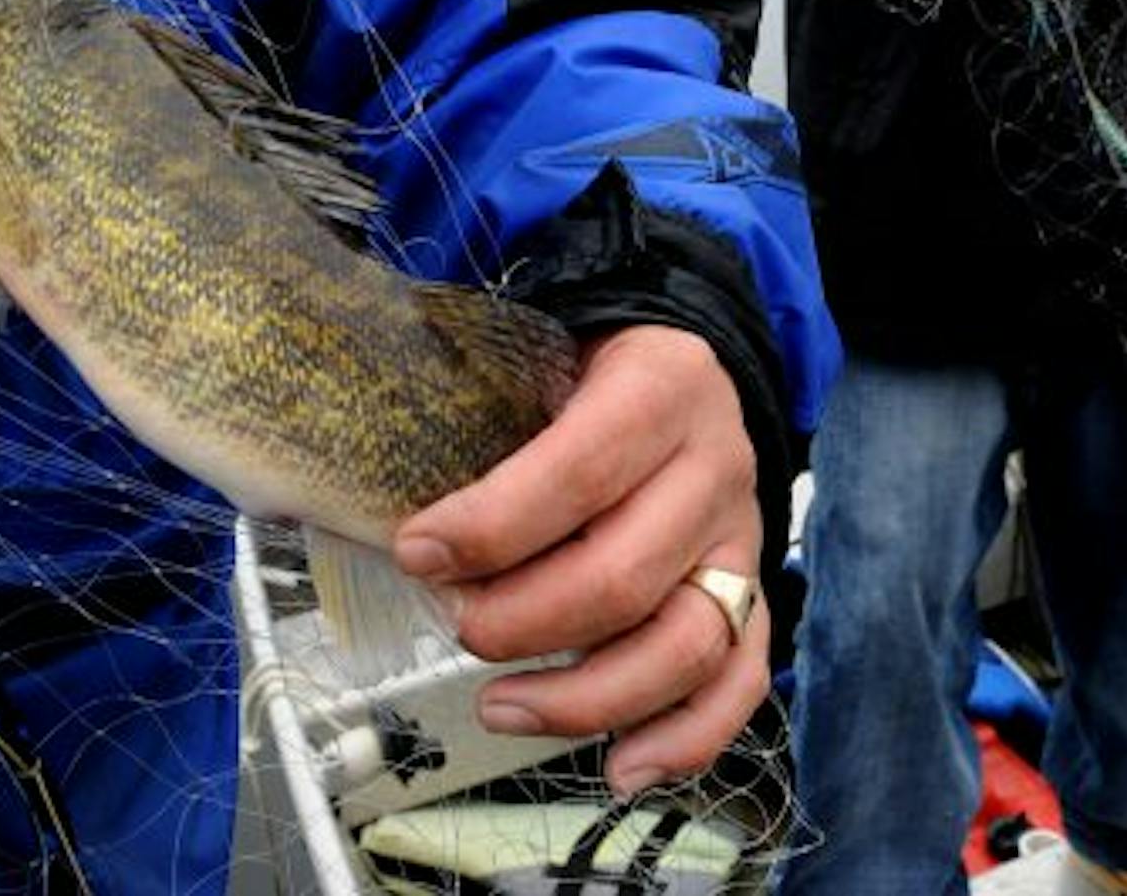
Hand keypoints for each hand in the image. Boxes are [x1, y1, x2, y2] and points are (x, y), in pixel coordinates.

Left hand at [392, 324, 769, 795]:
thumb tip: (374, 512)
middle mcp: (715, 466)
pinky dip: (684, 739)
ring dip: (586, 697)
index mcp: (660, 387)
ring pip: (688, 646)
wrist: (675, 370)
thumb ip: (469, 417)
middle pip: (625, 577)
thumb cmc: (580, 374)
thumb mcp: (534, 359)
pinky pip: (738, 682)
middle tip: (457, 624)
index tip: (416, 552)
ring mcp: (740, 539)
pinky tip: (620, 767)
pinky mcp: (751, 596)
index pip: (579, 472)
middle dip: (522, 621)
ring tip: (500, 707)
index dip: (491, 527)